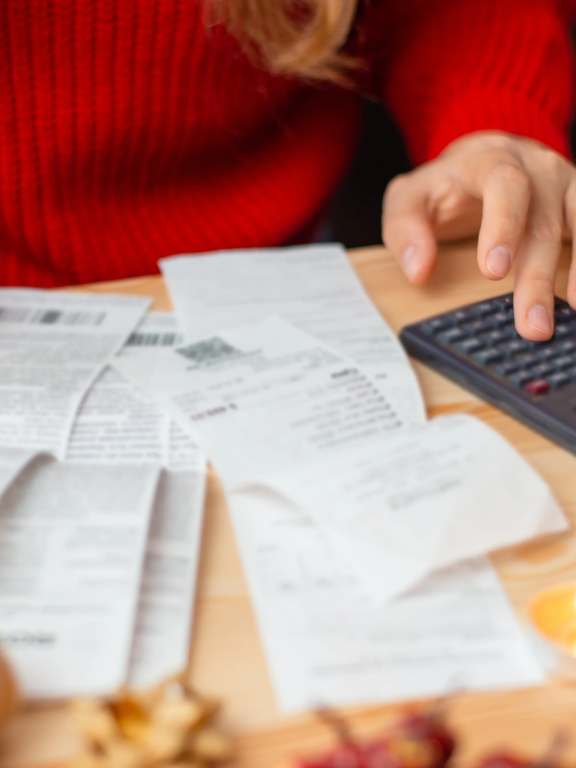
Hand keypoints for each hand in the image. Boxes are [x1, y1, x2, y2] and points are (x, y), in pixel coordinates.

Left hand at [382, 131, 575, 340]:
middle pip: (542, 219)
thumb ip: (405, 230)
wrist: (480, 158)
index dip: (502, 225)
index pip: (503, 184)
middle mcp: (536, 166)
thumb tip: (418, 270)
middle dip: (537, 275)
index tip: (493, 272)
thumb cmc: (443, 186)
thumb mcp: (408, 199)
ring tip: (573, 313)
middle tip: (532, 323)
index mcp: (488, 158)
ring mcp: (564, 182)